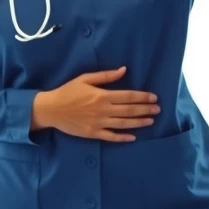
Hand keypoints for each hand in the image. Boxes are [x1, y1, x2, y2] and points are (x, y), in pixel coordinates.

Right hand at [33, 66, 157, 142]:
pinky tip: (133, 137)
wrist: (50, 109)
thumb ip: (105, 76)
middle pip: (129, 110)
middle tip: (158, 109)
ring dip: (139, 122)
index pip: (128, 96)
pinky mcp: (93, 133)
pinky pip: (111, 136)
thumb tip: (124, 70)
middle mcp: (103, 110)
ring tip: (151, 121)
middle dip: (145, 109)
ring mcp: (99, 123)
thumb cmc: (67, 91)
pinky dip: (123, 137)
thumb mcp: (84, 79)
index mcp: (102, 95)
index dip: (142, 97)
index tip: (154, 97)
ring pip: (124, 123)